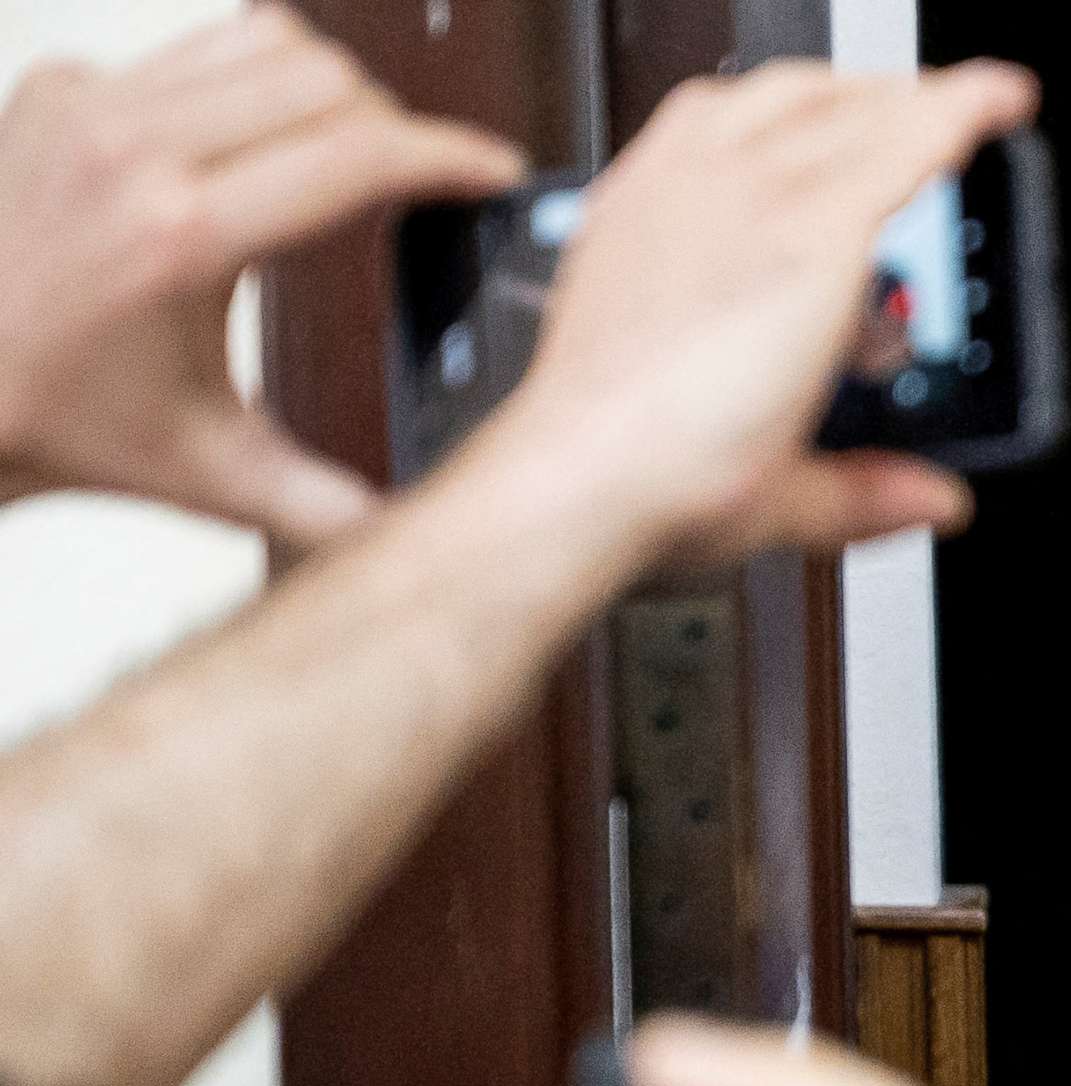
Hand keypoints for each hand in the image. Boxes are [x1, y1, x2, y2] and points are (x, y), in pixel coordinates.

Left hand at [0, 6, 524, 547]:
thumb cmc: (64, 421)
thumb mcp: (217, 475)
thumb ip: (331, 505)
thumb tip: (421, 533)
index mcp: (183, 236)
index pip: (357, 154)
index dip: (449, 156)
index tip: (491, 170)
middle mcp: (133, 150)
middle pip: (325, 80)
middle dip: (394, 125)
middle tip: (418, 179)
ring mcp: (90, 107)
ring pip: (262, 43)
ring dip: (325, 92)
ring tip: (346, 152)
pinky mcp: (61, 90)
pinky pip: (190, 53)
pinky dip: (242, 89)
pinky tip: (249, 150)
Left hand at [479, 60, 1036, 565]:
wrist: (568, 480)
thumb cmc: (667, 477)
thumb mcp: (802, 499)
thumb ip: (878, 492)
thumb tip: (936, 499)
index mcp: (813, 251)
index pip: (909, 137)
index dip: (969, 105)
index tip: (1006, 95)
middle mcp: (747, 199)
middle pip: (851, 104)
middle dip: (914, 95)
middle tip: (951, 110)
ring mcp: (680, 189)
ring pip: (775, 91)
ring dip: (836, 88)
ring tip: (864, 104)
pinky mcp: (626, 203)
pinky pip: (696, 111)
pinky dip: (746, 102)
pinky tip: (749, 121)